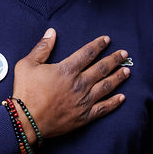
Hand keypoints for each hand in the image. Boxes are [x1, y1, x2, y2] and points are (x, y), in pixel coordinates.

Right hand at [12, 29, 129, 139]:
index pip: (88, 53)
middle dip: (114, 59)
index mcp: (67, 70)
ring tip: (127, 71)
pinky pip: (103, 108)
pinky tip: (122, 97)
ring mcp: (84, 101)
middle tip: (124, 54)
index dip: (98, 45)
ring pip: (106, 86)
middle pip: (102, 68)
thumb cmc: (25, 92)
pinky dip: (114, 102)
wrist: (25, 121)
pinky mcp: (84, 116)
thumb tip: (51, 32)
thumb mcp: (27, 65)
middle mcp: (79, 84)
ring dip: (118, 77)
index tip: (107, 40)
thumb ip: (42, 48)